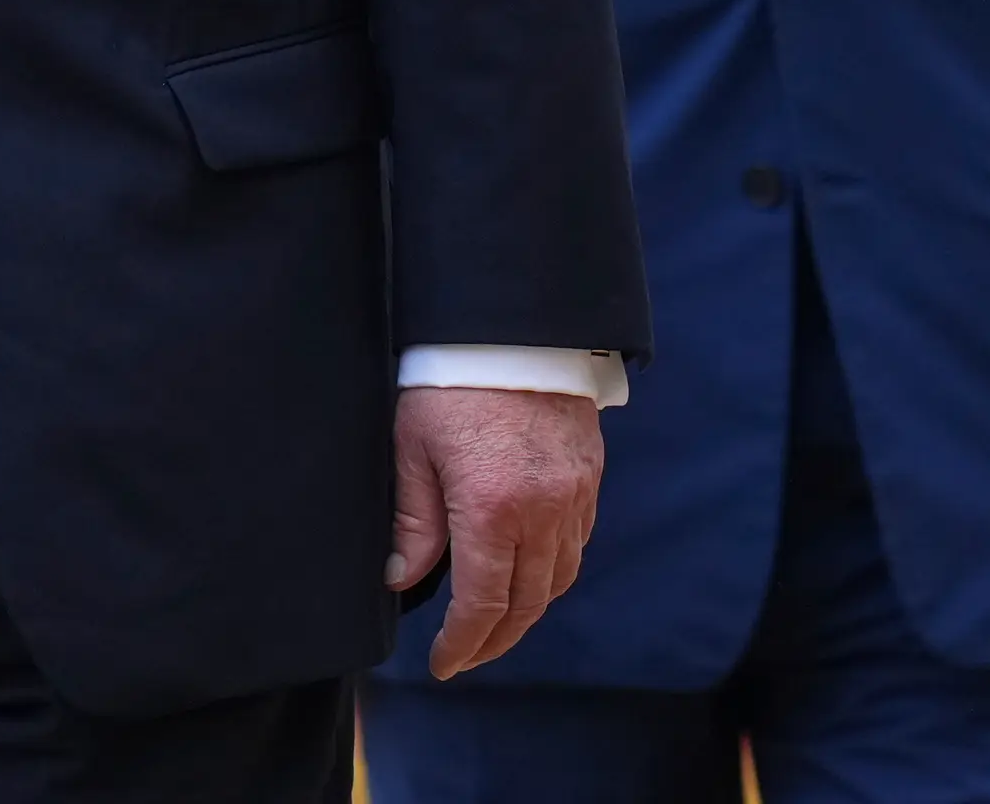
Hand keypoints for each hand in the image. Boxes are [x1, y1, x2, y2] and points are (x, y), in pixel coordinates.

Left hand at [391, 385, 604, 677]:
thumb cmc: (447, 379)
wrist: (509, 325)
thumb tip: (401, 578)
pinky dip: (553, 571)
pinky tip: (527, 573)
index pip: (483, 604)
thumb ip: (412, 520)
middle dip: (495, 640)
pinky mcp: (588, 476)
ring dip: (528, 610)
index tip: (444, 664)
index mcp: (492, 509)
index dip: (463, 643)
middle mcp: (543, 511)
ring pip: (559, 579)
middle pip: (527, 603)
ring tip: (495, 625)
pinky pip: (577, 543)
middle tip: (466, 657)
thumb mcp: (410, 446)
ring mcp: (574, 495)